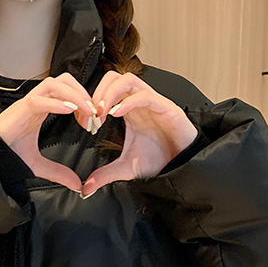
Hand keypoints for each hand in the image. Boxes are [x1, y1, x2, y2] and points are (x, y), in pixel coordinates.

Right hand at [0, 73, 101, 192]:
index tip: (93, 120)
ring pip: (54, 83)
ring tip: (86, 111)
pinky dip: (57, 102)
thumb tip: (77, 184)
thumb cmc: (9, 154)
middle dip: (83, 94)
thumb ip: (58, 172)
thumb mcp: (39, 165)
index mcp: (43, 107)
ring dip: (73, 95)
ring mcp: (28, 102)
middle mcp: (37, 100)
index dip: (84, 101)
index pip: (68, 92)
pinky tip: (70, 111)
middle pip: (65, 80)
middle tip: (94, 114)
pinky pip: (40, 99)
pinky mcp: (20, 109)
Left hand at [80, 71, 199, 197]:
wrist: (182, 166)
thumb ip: (105, 175)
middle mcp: (138, 102)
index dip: (92, 101)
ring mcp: (153, 102)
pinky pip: (145, 95)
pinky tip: (117, 114)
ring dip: (110, 93)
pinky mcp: (166, 107)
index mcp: (128, 109)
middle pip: (114, 77)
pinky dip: (128, 101)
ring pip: (128, 80)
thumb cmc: (159, 160)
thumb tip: (86, 189)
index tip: (86, 121)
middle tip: (92, 114)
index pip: (106, 89)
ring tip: (102, 113)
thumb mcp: (125, 169)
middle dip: (99, 92)